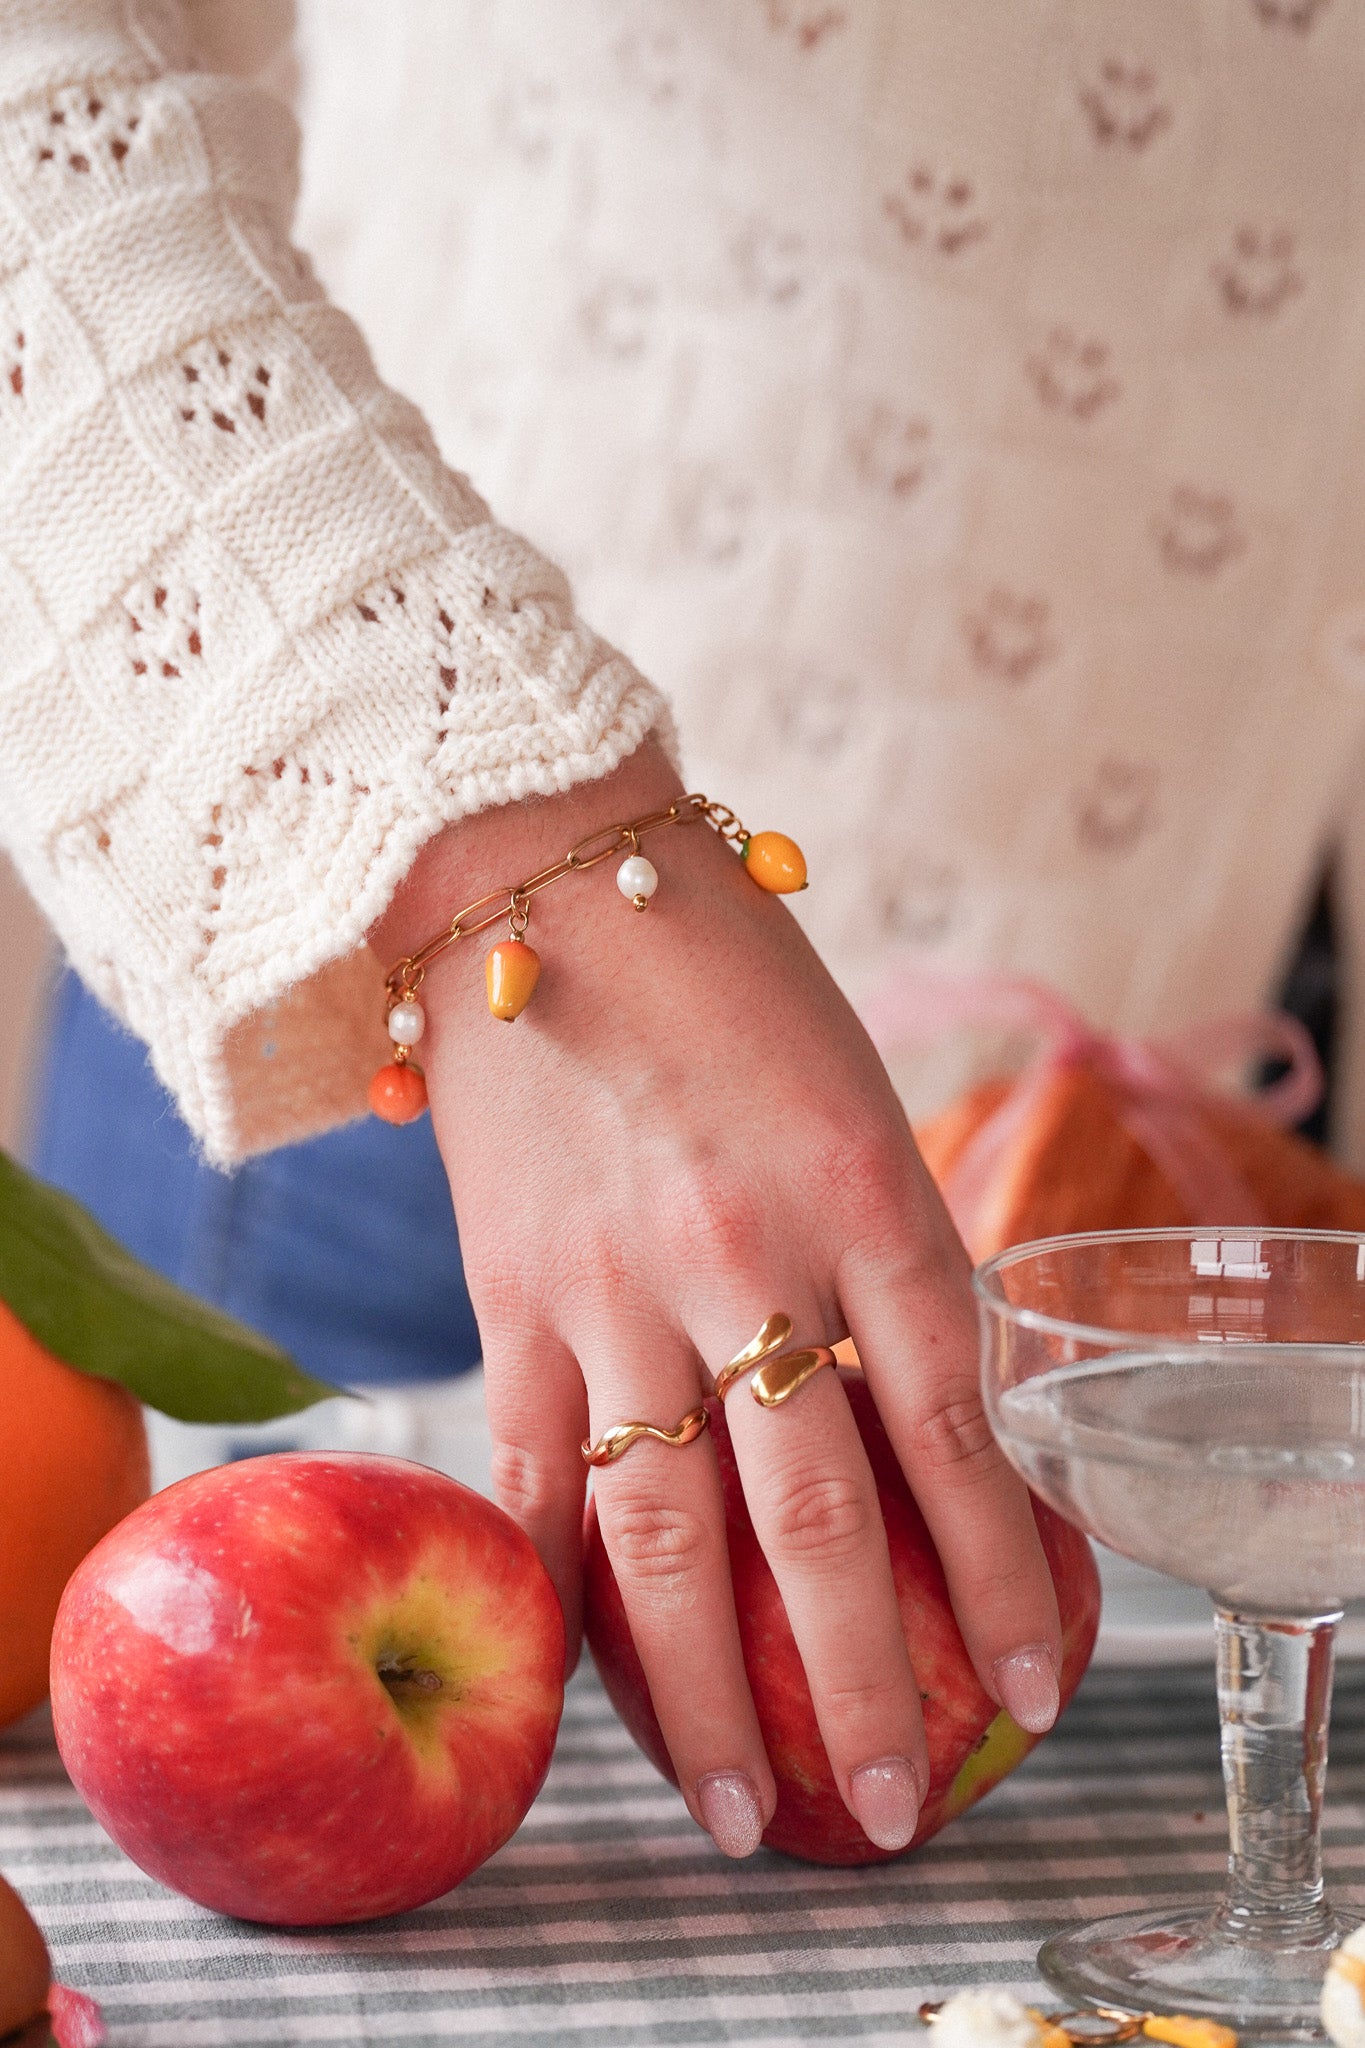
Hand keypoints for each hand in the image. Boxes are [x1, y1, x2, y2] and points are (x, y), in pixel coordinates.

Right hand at [371, 738, 1060, 1857]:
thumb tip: (922, 1405)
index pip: (953, 1423)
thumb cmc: (722, 973)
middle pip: (817, 1514)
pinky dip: (566, 1592)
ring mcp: (614, 1284)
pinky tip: (588, 1685)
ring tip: (735, 1807)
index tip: (1025, 1683)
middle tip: (893, 1806)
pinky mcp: (507, 1295)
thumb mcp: (850, 1093)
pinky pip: (539, 1477)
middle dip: (865, 1684)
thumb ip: (886, 1247)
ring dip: (706, 1693)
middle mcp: (746, 1253)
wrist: (534, 880)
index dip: (998, 1570)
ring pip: (667, 1534)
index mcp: (862, 1186)